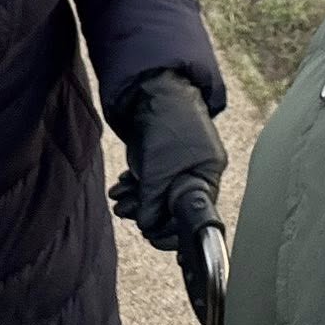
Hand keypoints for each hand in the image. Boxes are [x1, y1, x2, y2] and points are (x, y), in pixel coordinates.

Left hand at [106, 69, 226, 251]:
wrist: (154, 90)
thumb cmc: (166, 126)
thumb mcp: (158, 173)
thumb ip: (153, 204)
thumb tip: (149, 227)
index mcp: (206, 177)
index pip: (193, 218)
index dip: (171, 231)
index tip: (150, 234)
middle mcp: (196, 173)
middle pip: (173, 209)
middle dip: (147, 213)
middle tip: (125, 210)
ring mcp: (179, 165)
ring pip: (158, 197)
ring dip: (136, 201)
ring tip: (118, 198)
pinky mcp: (163, 159)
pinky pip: (151, 183)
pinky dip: (135, 187)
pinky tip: (121, 186)